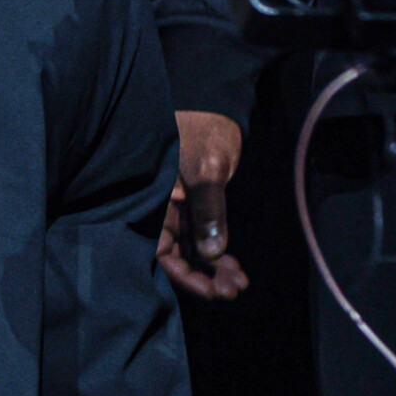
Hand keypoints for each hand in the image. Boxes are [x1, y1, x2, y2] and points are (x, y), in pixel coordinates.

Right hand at [157, 111, 247, 299]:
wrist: (214, 104)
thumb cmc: (202, 130)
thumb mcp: (205, 169)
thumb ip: (208, 210)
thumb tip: (212, 252)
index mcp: (157, 200)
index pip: (162, 251)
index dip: (184, 275)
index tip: (211, 290)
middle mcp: (166, 208)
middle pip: (179, 256)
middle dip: (204, 277)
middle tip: (232, 290)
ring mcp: (183, 207)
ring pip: (195, 249)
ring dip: (215, 269)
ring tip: (239, 282)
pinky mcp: (199, 203)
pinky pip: (205, 236)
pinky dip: (219, 253)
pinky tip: (235, 266)